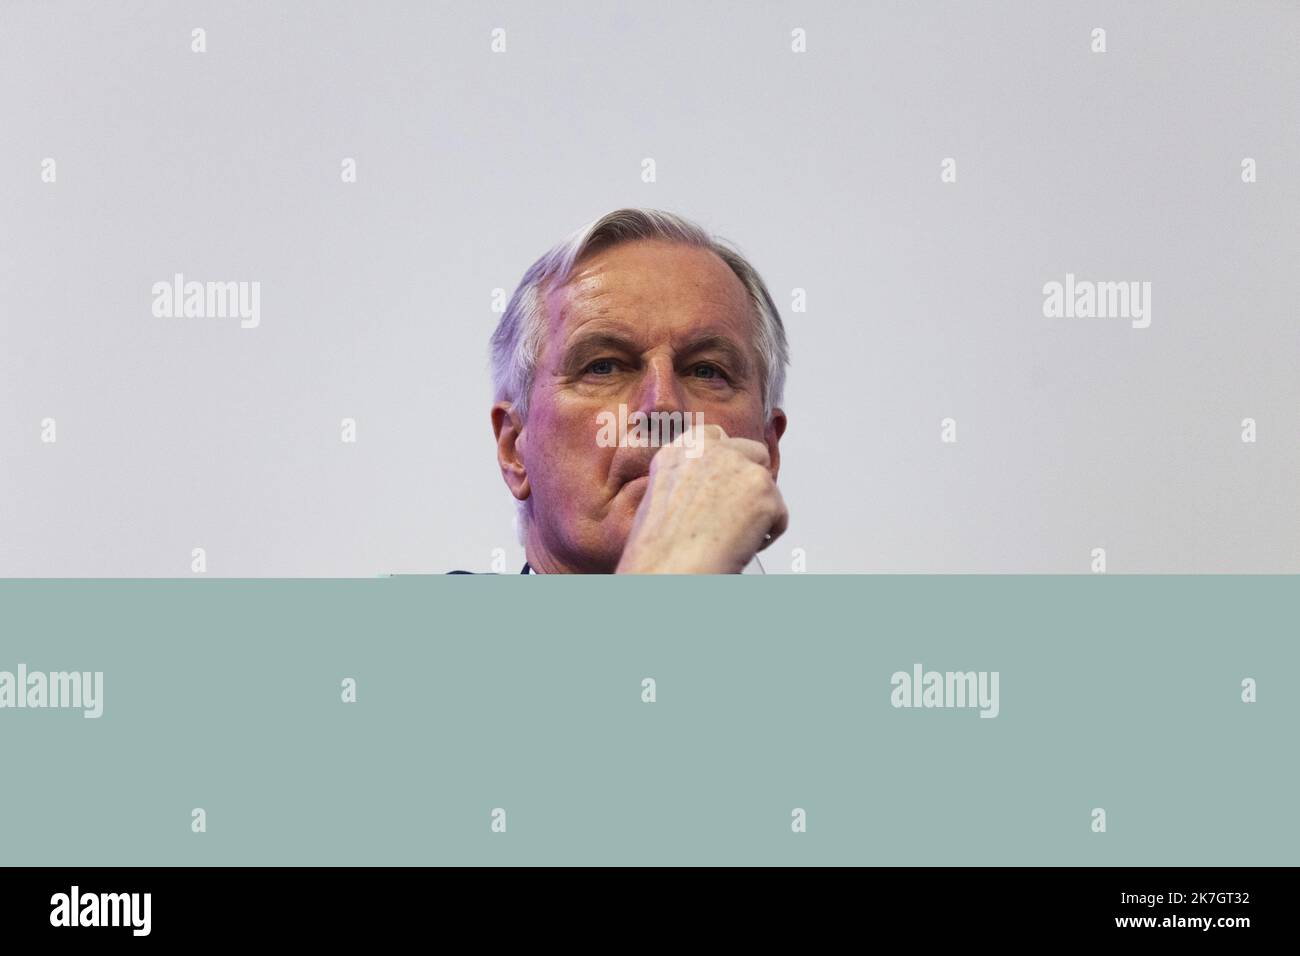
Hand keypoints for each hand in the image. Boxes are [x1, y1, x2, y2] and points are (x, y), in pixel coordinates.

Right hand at [615, 424, 787, 573]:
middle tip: (739, 515)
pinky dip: (766, 536)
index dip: (729, 460)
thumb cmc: (659, 551)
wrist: (670, 571)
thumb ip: (690, 481)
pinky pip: (780, 516)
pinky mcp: (764, 490)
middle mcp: (711, 449)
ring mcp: (740, 466)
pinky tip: (740, 549)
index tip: (729, 482)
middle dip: (752, 482)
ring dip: (758, 513)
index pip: (717, 436)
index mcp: (681, 450)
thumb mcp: (660, 500)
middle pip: (754, 452)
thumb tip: (714, 490)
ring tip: (731, 541)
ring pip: (769, 487)